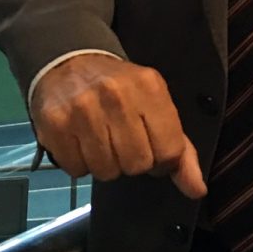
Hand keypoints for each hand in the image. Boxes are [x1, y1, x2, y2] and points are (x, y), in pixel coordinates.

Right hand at [31, 53, 205, 198]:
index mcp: (149, 87)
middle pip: (137, 164)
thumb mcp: (156, 106)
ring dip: (104, 163)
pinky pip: (77, 169)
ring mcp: (83, 108)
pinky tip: (79, 140)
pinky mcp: (55, 123)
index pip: (169, 151)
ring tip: (99, 139)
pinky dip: (79, 162)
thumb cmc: (118, 89)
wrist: (69, 61)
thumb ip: (180, 149)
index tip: (149, 144)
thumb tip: (197, 190)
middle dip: (131, 160)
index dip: (162, 159)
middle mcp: (116, 95)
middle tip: (120, 139)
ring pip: (106, 171)